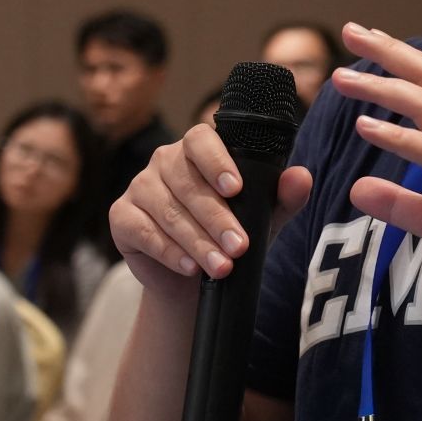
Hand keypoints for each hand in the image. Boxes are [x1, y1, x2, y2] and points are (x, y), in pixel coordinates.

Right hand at [110, 125, 312, 300]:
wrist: (194, 280)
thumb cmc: (229, 236)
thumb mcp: (262, 219)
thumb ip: (283, 197)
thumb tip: (300, 176)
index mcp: (198, 150)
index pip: (201, 140)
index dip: (216, 161)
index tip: (235, 188)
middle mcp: (165, 161)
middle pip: (186, 182)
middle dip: (216, 218)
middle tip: (239, 246)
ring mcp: (140, 186)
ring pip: (167, 210)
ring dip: (197, 241)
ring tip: (222, 266)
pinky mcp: (121, 216)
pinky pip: (143, 230)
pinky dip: (169, 251)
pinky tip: (189, 266)